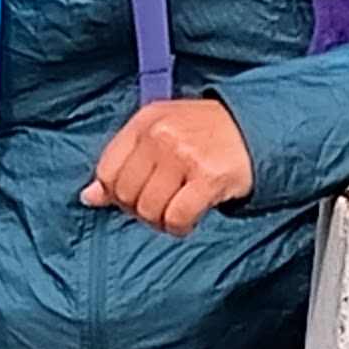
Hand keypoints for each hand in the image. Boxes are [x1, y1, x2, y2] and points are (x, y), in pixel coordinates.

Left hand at [82, 97, 254, 234]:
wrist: (259, 128)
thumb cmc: (207, 134)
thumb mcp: (162, 135)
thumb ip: (125, 162)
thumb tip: (89, 197)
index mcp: (145, 121)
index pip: (107, 170)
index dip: (117, 194)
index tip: (136, 198)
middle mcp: (161, 134)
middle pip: (126, 193)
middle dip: (140, 209)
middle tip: (162, 206)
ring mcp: (184, 154)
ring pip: (149, 209)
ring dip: (162, 220)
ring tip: (178, 210)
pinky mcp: (207, 176)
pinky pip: (177, 217)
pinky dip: (180, 227)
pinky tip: (190, 219)